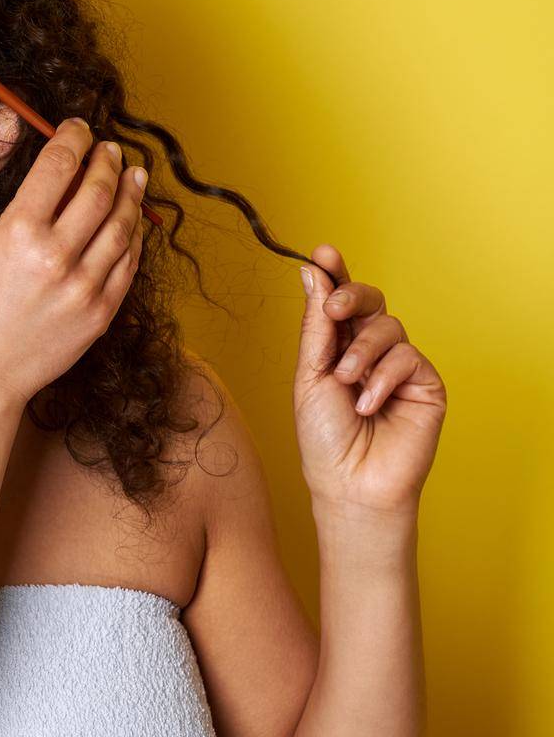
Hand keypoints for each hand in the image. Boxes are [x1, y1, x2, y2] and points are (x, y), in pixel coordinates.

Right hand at [0, 118, 147, 404]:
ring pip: (121, 224)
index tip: (79, 129)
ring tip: (133, 174)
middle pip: (97, 190)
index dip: (73, 139)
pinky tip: (133, 220)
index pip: (58, 166)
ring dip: (130, 193)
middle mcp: (55, 258)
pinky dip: (134, 235)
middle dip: (106, 161)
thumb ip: (25, 216)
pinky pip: (128, 263)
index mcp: (18, 236)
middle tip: (109, 149)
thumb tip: (59, 180)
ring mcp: (83, 287)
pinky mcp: (101, 313)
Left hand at [295, 243, 446, 518]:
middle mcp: (369, 352)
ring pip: (389, 326)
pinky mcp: (426, 383)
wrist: (350, 483)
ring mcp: (400, 367)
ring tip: (347, 383)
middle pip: (369, 302)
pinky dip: (384, 377)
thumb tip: (313, 273)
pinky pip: (409, 356)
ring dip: (362, 353)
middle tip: (333, 310)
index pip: (338, 302)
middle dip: (351, 295)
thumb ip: (316, 326)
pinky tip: (370, 403)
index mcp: (337, 348)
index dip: (334, 274)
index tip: (322, 252)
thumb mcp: (310, 375)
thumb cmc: (324, 438)